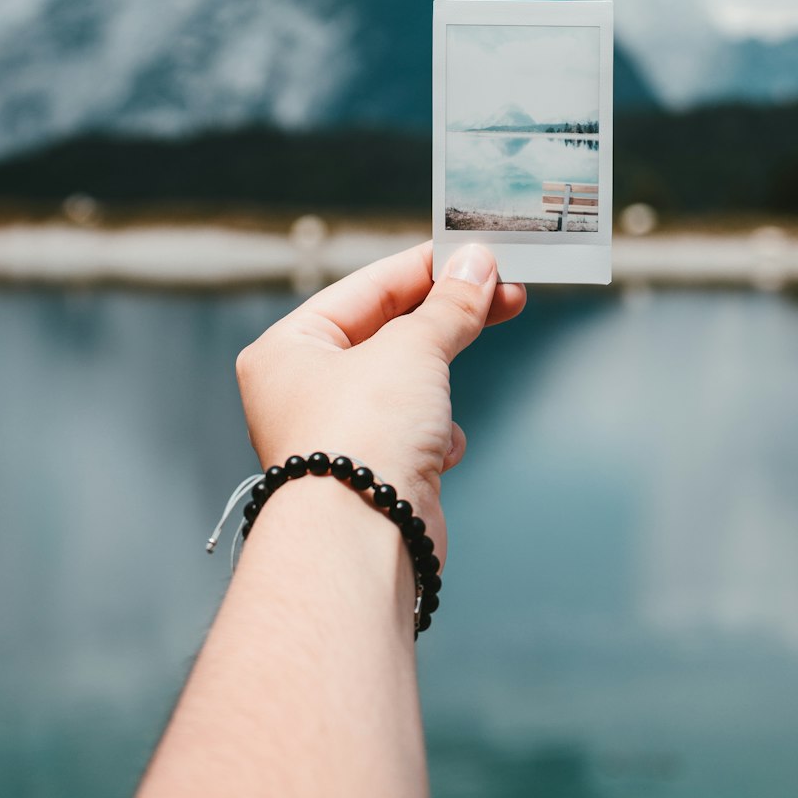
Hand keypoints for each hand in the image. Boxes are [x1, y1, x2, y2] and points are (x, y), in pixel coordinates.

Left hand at [235, 241, 525, 565]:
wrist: (362, 542)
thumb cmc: (362, 435)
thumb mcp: (413, 348)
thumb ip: (449, 304)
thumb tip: (478, 264)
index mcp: (288, 349)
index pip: (367, 288)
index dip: (427, 267)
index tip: (479, 255)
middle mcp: (304, 391)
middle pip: (388, 332)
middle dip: (448, 316)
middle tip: (508, 291)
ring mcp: (338, 435)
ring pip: (406, 384)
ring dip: (438, 382)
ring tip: (455, 386)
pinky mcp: (372, 475)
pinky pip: (414, 434)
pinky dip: (435, 436)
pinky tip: (439, 449)